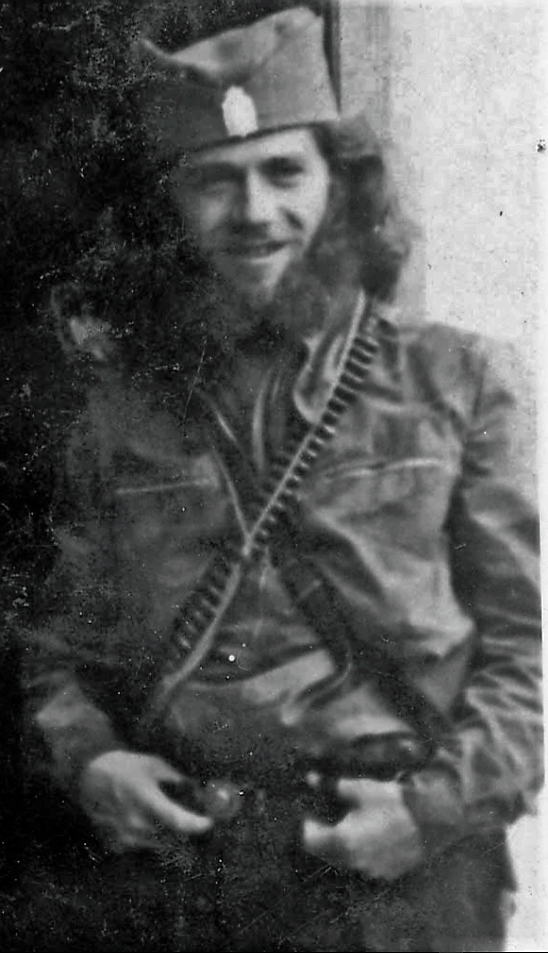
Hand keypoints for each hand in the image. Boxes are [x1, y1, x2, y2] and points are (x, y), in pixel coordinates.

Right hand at [79, 750, 212, 853]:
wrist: (89, 777)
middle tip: (190, 816)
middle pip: (171, 836)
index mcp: (144, 798)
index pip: (176, 819)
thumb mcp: (154, 765)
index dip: (196, 824)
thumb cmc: (125, 767)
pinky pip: (144, 847)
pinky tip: (146, 822)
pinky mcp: (117, 846)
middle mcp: (134, 822)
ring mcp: (124, 837)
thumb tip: (200, 792)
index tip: (209, 822)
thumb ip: (178, 780)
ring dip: (168, 834)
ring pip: (159, 844)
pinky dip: (151, 838)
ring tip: (165, 816)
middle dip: (184, 827)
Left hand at [302, 777, 423, 879]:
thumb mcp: (362, 790)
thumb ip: (333, 786)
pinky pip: (365, 866)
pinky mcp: (387, 874)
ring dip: (342, 845)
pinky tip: (370, 835)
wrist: (433, 821)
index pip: (310, 841)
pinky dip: (361, 853)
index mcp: (344, 841)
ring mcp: (371, 871)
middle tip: (327, 816)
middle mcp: (354, 862)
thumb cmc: (394, 802)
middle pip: (326, 853)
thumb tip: (311, 778)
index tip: (311, 812)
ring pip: (345, 861)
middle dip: (324, 835)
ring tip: (350, 824)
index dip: (308, 826)